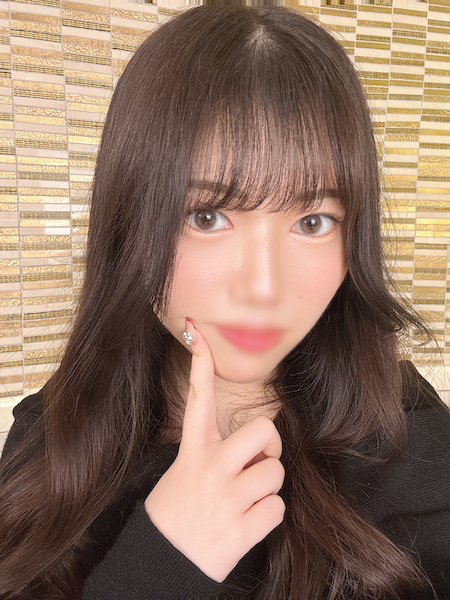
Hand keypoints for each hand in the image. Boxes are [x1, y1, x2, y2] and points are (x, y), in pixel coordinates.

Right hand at [144, 319, 284, 582]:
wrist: (161, 564)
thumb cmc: (178, 512)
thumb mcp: (185, 472)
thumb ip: (217, 453)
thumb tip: (261, 442)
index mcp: (193, 451)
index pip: (198, 400)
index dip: (200, 366)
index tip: (199, 336)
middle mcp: (210, 468)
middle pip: (264, 431)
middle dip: (271, 446)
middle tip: (259, 461)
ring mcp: (226, 497)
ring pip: (276, 473)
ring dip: (267, 489)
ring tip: (244, 501)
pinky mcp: (241, 528)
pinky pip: (278, 509)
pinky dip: (267, 517)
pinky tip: (244, 524)